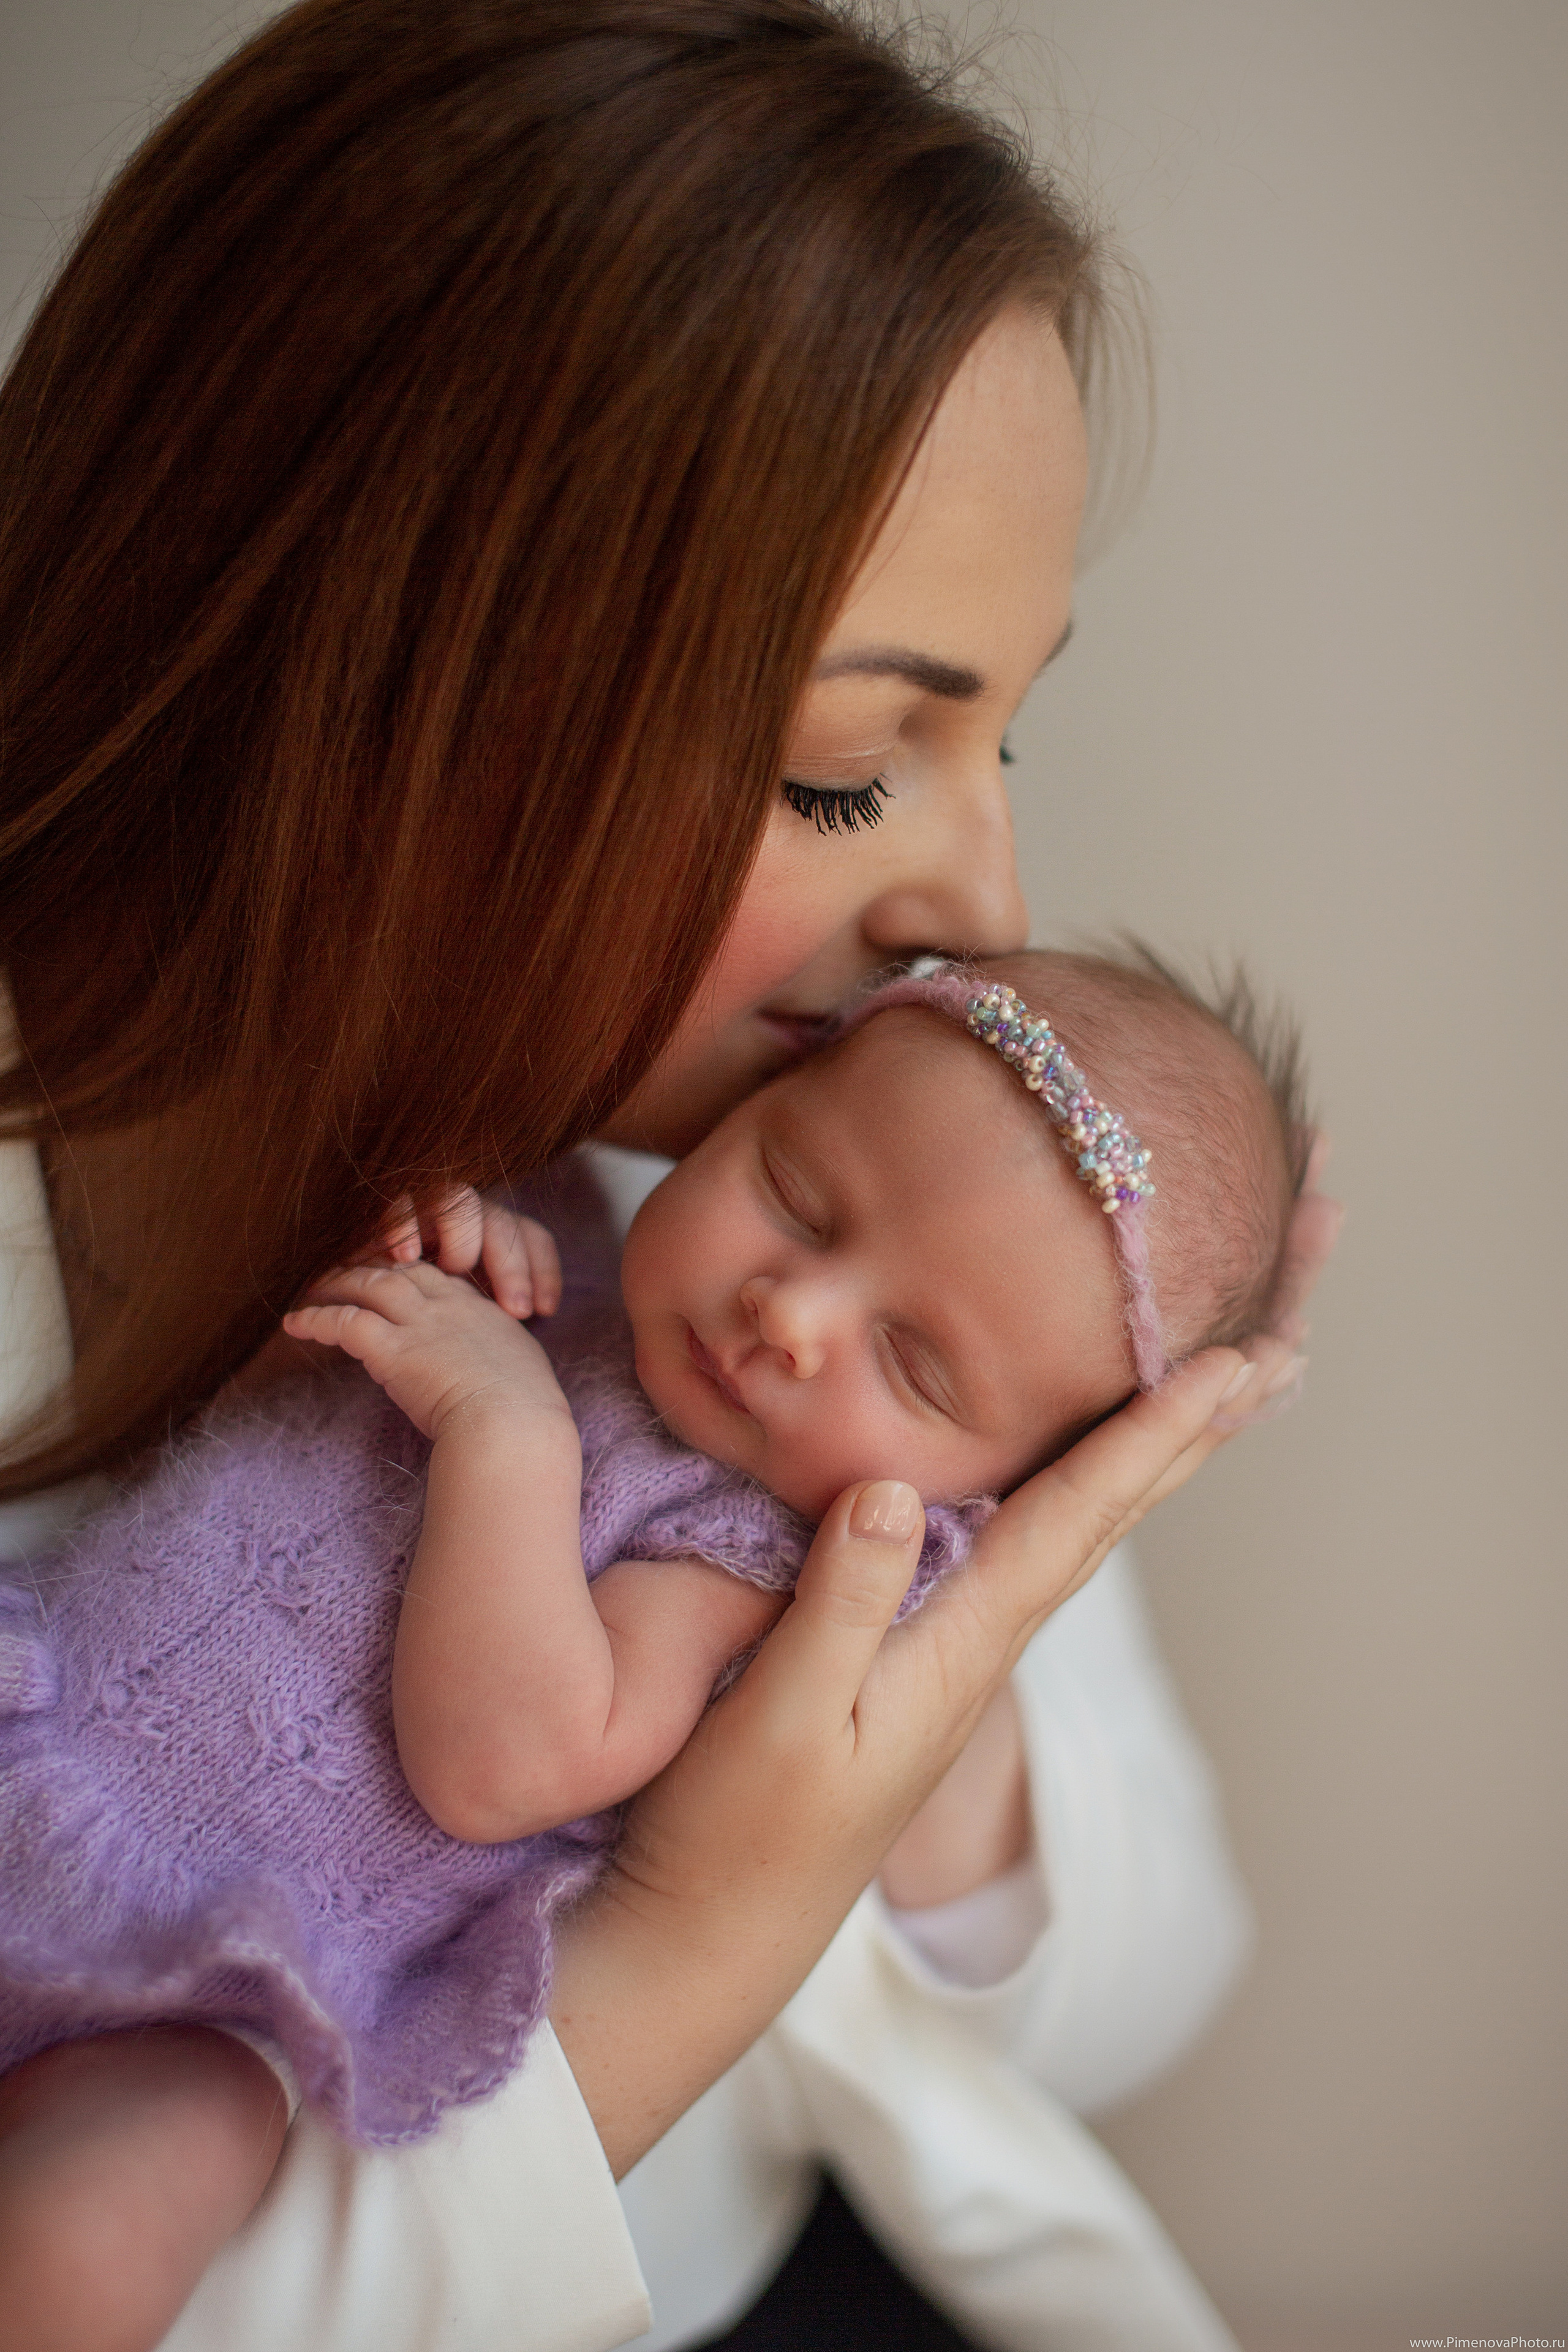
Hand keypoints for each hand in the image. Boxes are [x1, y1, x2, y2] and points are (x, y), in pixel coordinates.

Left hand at [283, 1258, 571, 1441]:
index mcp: (480, 1311)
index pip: (435, 1276)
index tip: (386, 1274)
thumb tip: (483, 1371)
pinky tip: (295, 1323)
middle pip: (398, 1269)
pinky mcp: (394, 1351)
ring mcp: (420, 1326)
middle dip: (368, 1265)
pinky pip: (344, 1322)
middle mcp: (448, 1307)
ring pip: (368, 1283)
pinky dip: (316, 1318)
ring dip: (335, 1283)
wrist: (515, 1426)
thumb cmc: (526, 1413)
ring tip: (310, 1288)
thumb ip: (496, 1358)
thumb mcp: (520, 1370)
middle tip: (340, 1270)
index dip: (406, 1271)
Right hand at [361, 1187, 561, 1319]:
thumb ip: (484, 1326)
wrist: (350, 1308)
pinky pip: (402, 1202)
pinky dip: (403, 1224)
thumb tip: (520, 1350)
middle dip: (512, 1264)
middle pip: (502, 1222)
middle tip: (515, 1309)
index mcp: (490, 1242)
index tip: (544, 1312)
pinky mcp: (386, 1212)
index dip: (544, 1270)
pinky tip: (404, 1255)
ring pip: (459, 1199)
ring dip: (461, 1235)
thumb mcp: (459, 1332)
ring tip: (456, 1269)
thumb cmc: (418, 1333)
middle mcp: (464, 1220)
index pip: (532, 1239)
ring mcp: (427, 1210)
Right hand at [551, 1342, 1248, 2176]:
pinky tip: (1069, 1485)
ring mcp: (950, 1658)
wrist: (716, 1935)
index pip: (1075, 1521)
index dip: (1149, 1438)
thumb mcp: (784, 1716)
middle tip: (1274, 1361)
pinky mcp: (911, 1662)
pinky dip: (1070, 1501)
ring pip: (1071, 1537)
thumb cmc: (740, 1833)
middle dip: (1186, 1441)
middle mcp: (977, 1648)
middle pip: (1104, 1524)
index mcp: (961, 1650)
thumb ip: (839, 1604)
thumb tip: (898, 1490)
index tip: (1228, 1365)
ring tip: (1203, 1406)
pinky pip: (1019, 1555)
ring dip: (1141, 1466)